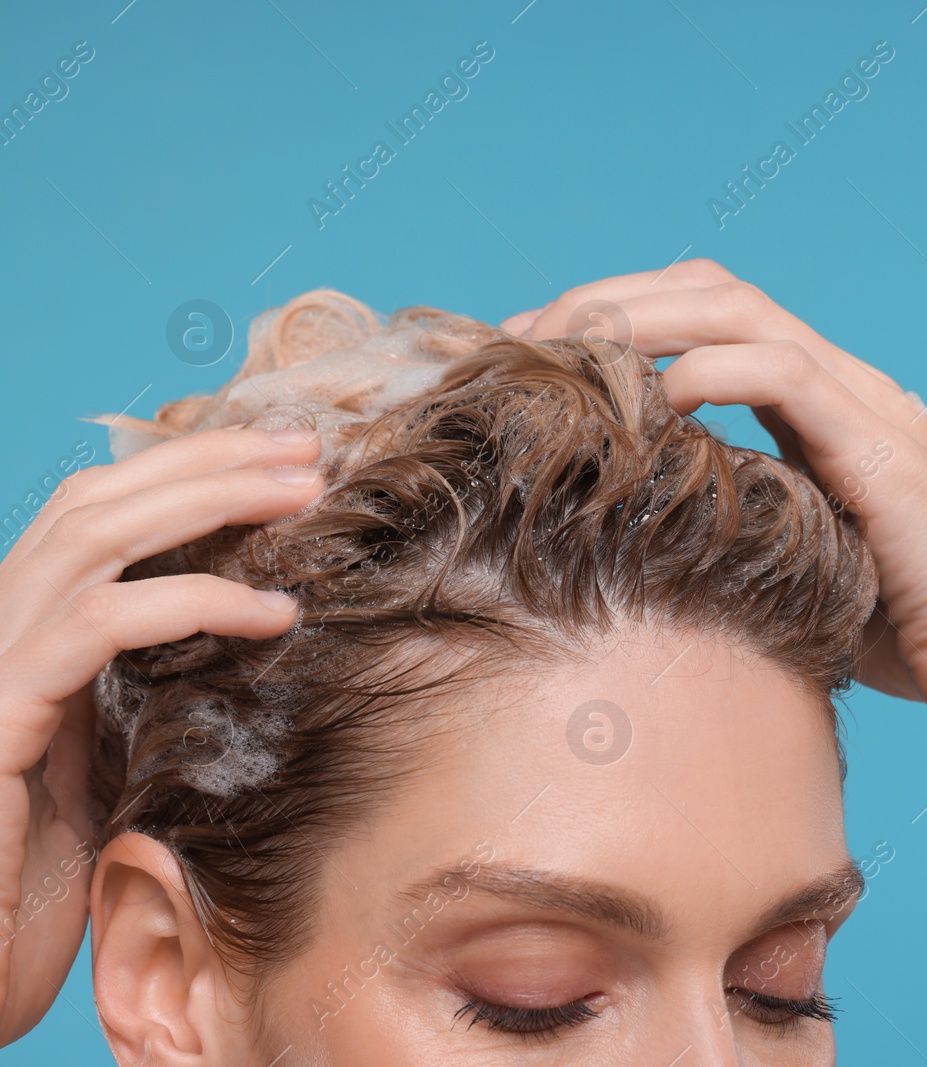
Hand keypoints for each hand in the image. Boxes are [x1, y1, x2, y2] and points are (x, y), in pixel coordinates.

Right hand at [0, 427, 322, 1043]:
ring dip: (208, 502)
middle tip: (308, 447)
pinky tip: (275, 613)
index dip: (185, 472)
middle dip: (207, 461)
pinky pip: (98, 626)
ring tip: (304, 497)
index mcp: (24, 633)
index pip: (98, 515)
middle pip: (96, 501)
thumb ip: (155, 686)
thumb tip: (254, 632)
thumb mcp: (115, 758)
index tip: (282, 456)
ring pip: (92, 537)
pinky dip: (193, 602)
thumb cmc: (44, 878)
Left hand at [502, 260, 926, 717]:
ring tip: (564, 342)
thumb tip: (633, 550)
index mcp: (820, 407)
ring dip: (641, 314)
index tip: (535, 354)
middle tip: (519, 333)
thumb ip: (735, 532)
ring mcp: (868, 406)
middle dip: (607, 297)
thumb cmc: (907, 634)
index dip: (618, 318)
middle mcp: (844, 387)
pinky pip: (787, 375)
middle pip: (711, 288)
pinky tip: (652, 396)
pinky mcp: (884, 448)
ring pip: (741, 309)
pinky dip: (714, 367)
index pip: (708, 317)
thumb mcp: (795, 567)